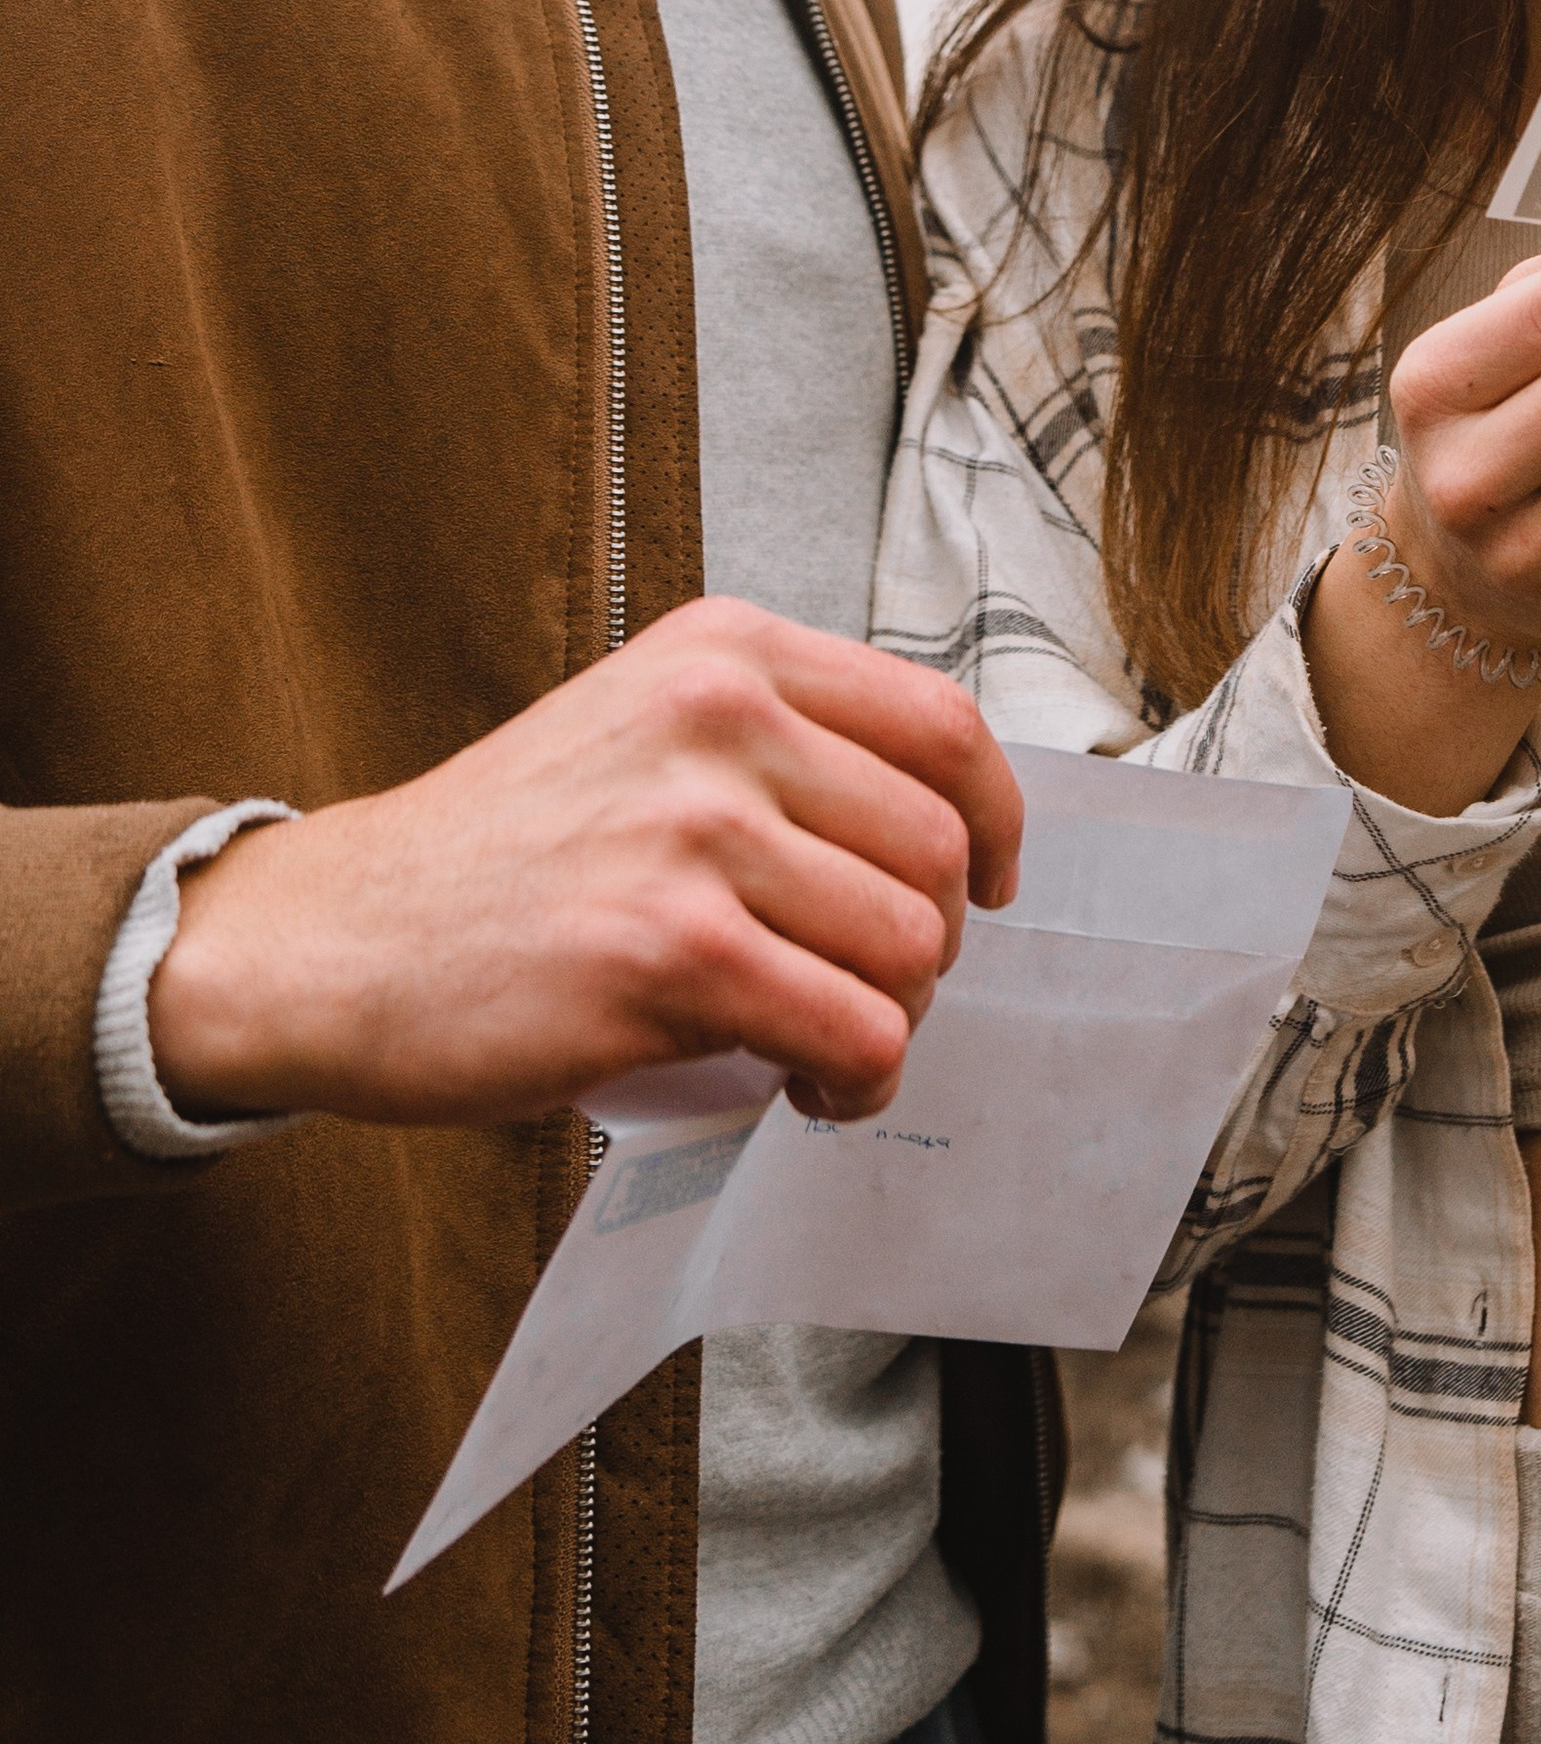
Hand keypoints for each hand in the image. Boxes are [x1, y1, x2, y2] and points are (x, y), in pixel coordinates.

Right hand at [149, 599, 1023, 1132]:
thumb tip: (935, 820)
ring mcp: (695, 831)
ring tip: (830, 1048)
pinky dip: (859, 1081)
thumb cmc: (502, 854)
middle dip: (932, 943)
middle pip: (939, 845)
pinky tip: (811, 1091)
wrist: (341, 938)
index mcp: (727, 652)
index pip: (942, 722)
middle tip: (866, 988)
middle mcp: (721, 717)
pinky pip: (854, 1029)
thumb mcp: (643, 724)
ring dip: (896, 1022)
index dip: (995, 816)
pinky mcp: (669, 951)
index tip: (990, 880)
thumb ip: (775, 741)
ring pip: (911, 945)